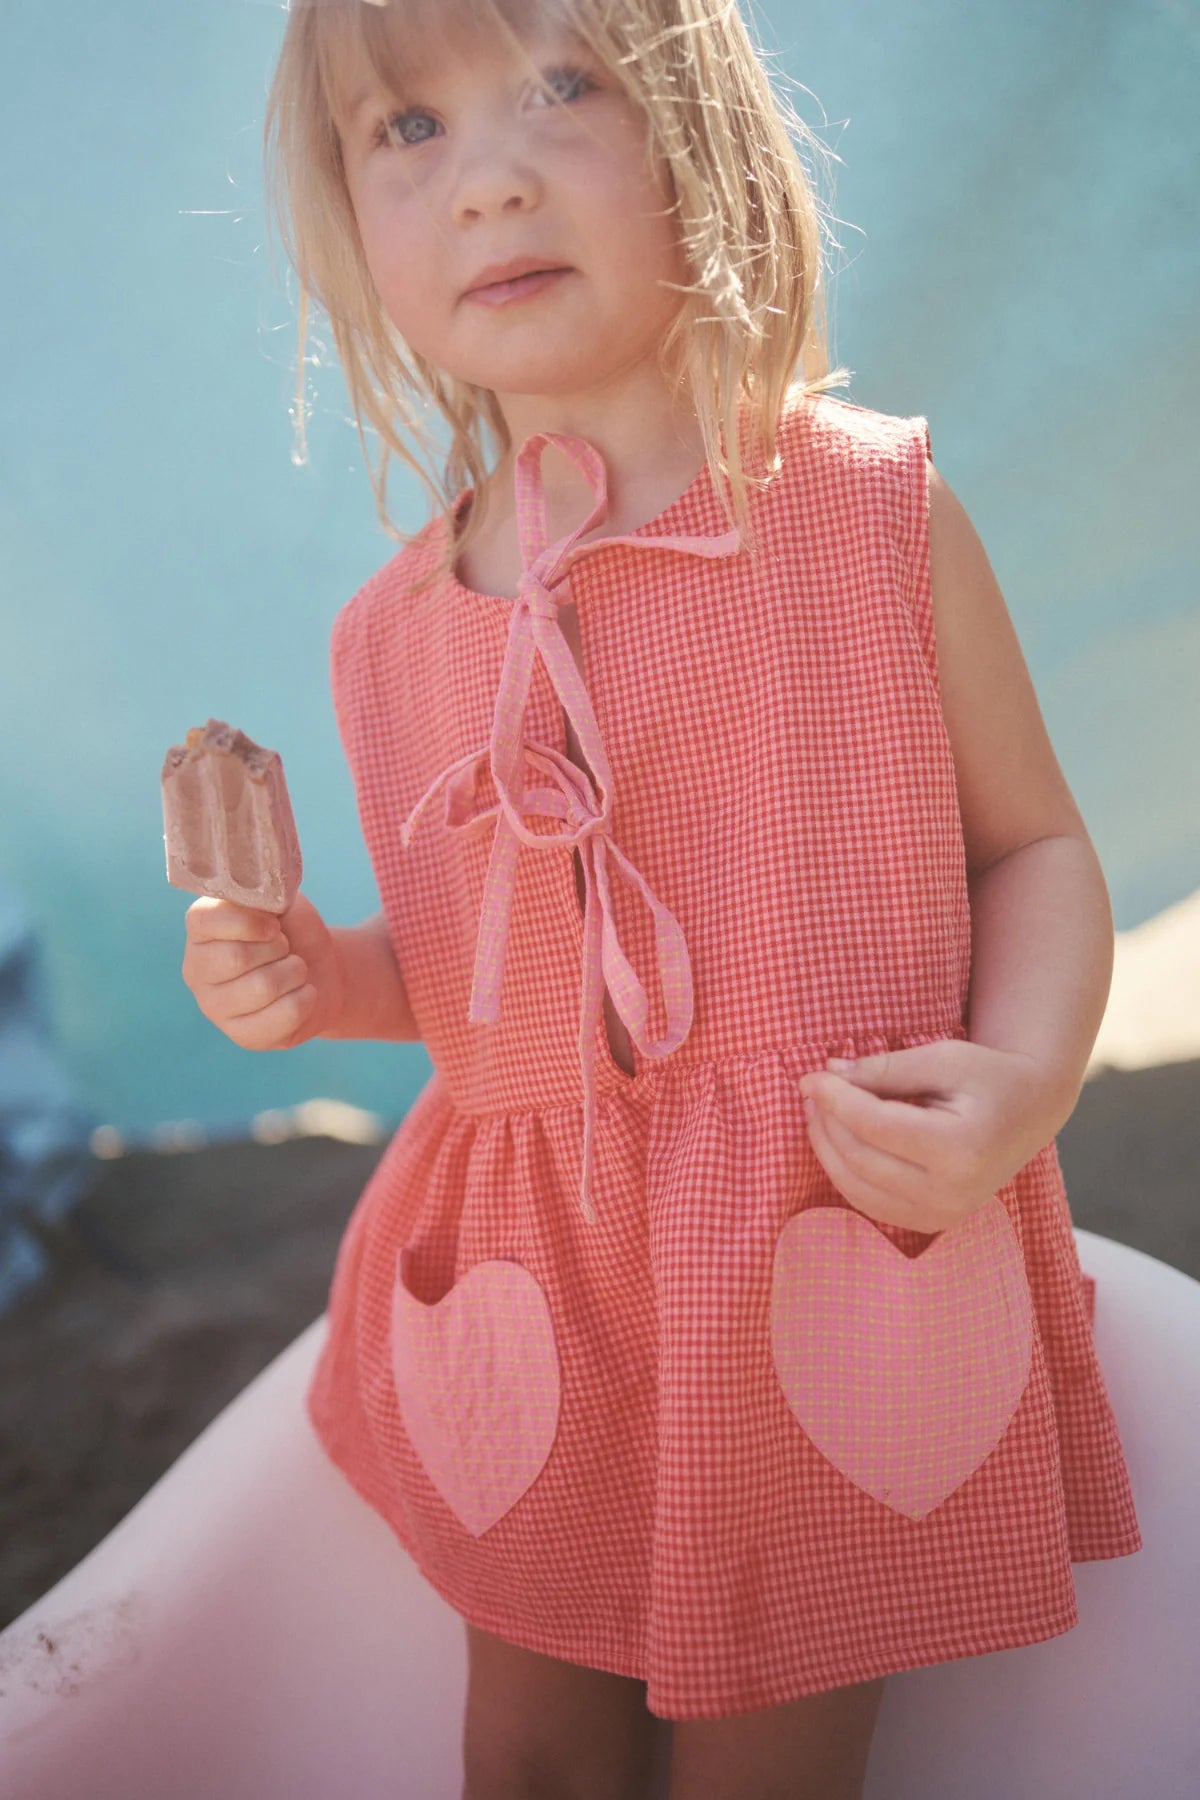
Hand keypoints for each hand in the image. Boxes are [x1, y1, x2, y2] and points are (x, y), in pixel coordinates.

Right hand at [181, 892, 346, 1051]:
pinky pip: (283, 1015)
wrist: (322, 971)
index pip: (204, 921)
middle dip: (277, 948)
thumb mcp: (280, 902)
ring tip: (296, 969)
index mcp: (200, 932)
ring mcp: (216, 1008)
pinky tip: (303, 993)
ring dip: (295, 972)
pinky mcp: (243, 1036)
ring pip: (262, 987)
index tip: (274, 924)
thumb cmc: (294, 931)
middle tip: (286, 948)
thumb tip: (255, 897)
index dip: (246, 921)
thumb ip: (263, 895)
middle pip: (235, 957)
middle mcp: (198, 970)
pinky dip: (306, 998)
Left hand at [797, 1039, 1062, 1234]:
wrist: (1031, 1111)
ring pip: (857, 1188)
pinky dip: (845, 1172)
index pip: (875, 1127)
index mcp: (962, 1147)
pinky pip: (870, 1203)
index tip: (811, 1077)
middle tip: (810, 1091)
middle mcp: (953, 1192)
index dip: (835, 1100)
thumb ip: (885, 1068)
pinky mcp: (933, 1222)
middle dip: (826, 1123)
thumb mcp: (943, 1058)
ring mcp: (943, 1215)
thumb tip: (829, 1074)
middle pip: (861, 1159)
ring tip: (818, 1112)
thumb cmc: (989, 1077)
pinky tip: (837, 1140)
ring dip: (827, 1149)